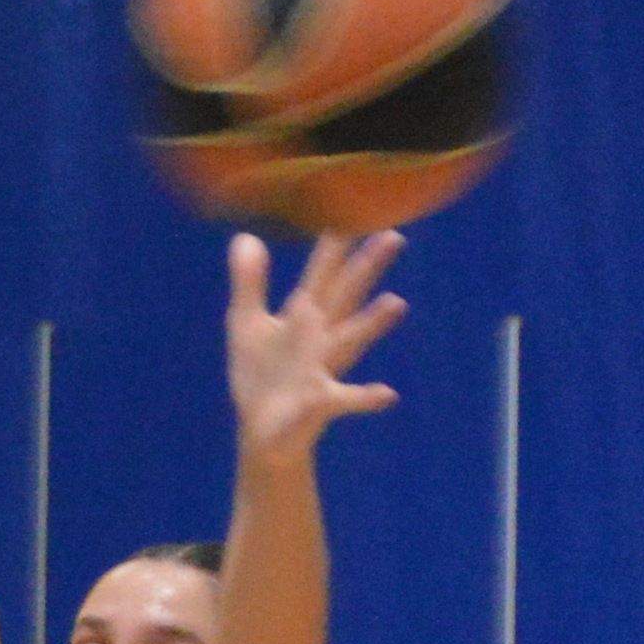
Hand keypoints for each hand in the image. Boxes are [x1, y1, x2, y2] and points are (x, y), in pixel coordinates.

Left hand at [225, 227, 407, 461]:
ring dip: (372, 322)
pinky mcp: (319, 403)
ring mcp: (323, 369)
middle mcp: (320, 337)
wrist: (262, 432)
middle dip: (366, 267)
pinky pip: (345, 399)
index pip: (321, 273)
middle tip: (394, 234)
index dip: (333, 244)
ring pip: (350, 340)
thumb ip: (249, 281)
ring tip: (397, 301)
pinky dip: (367, 397)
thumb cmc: (260, 375)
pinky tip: (388, 394)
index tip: (351, 211)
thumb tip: (246, 235)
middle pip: (345, 295)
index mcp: (302, 317)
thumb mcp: (246, 323)